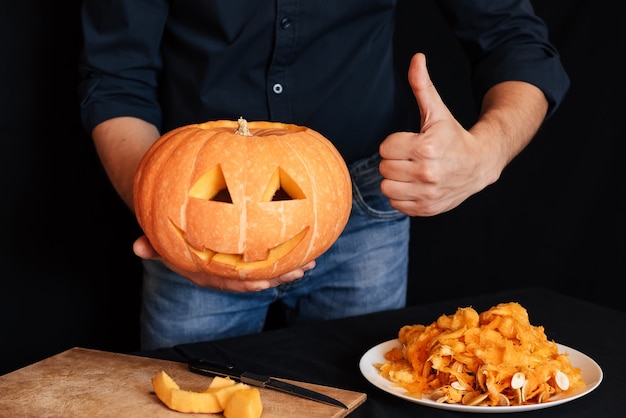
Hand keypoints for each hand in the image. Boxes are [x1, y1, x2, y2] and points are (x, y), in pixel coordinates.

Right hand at [132, 235, 315, 291]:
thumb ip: (152, 243)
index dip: (245, 284)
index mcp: (206, 271)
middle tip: (298, 271)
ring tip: (311, 262)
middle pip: (253, 278)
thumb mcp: (160, 234)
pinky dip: (287, 249)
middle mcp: (224, 269)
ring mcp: (238, 260)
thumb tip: (135, 248)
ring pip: (266, 267)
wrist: (178, 212)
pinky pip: (268, 251)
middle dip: (277, 277)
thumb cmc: (172, 224)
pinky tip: (308, 243)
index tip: (262, 283)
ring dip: (288, 267)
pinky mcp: (249, 247)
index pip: (227, 282)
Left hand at [378, 53, 500, 215]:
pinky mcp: (427, 209)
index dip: (395, 143)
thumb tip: (416, 57)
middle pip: (384, 168)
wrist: (480, 164)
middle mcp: (427, 173)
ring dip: (395, 179)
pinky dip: (402, 196)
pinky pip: (396, 204)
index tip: (411, 142)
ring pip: (386, 188)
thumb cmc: (453, 136)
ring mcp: (428, 194)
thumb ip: (422, 86)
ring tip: (411, 171)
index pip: (386, 147)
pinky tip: (416, 185)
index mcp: (426, 147)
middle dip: (394, 160)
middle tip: (411, 157)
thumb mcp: (437, 111)